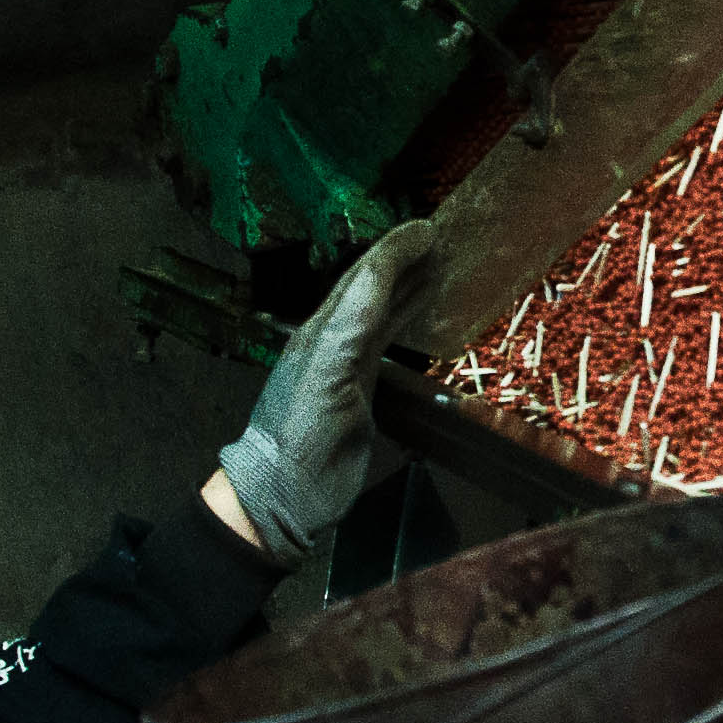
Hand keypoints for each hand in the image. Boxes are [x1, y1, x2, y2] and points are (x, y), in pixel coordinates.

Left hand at [214, 221, 442, 560]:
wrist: (285, 492)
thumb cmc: (301, 437)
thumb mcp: (327, 374)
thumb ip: (353, 325)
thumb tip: (379, 273)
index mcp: (322, 331)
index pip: (363, 279)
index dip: (394, 252)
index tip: (427, 229)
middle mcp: (332, 340)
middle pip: (370, 289)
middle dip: (402, 261)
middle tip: (438, 239)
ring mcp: (345, 365)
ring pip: (380, 313)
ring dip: (407, 287)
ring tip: (437, 265)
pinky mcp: (358, 391)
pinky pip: (384, 342)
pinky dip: (404, 321)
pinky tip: (420, 314)